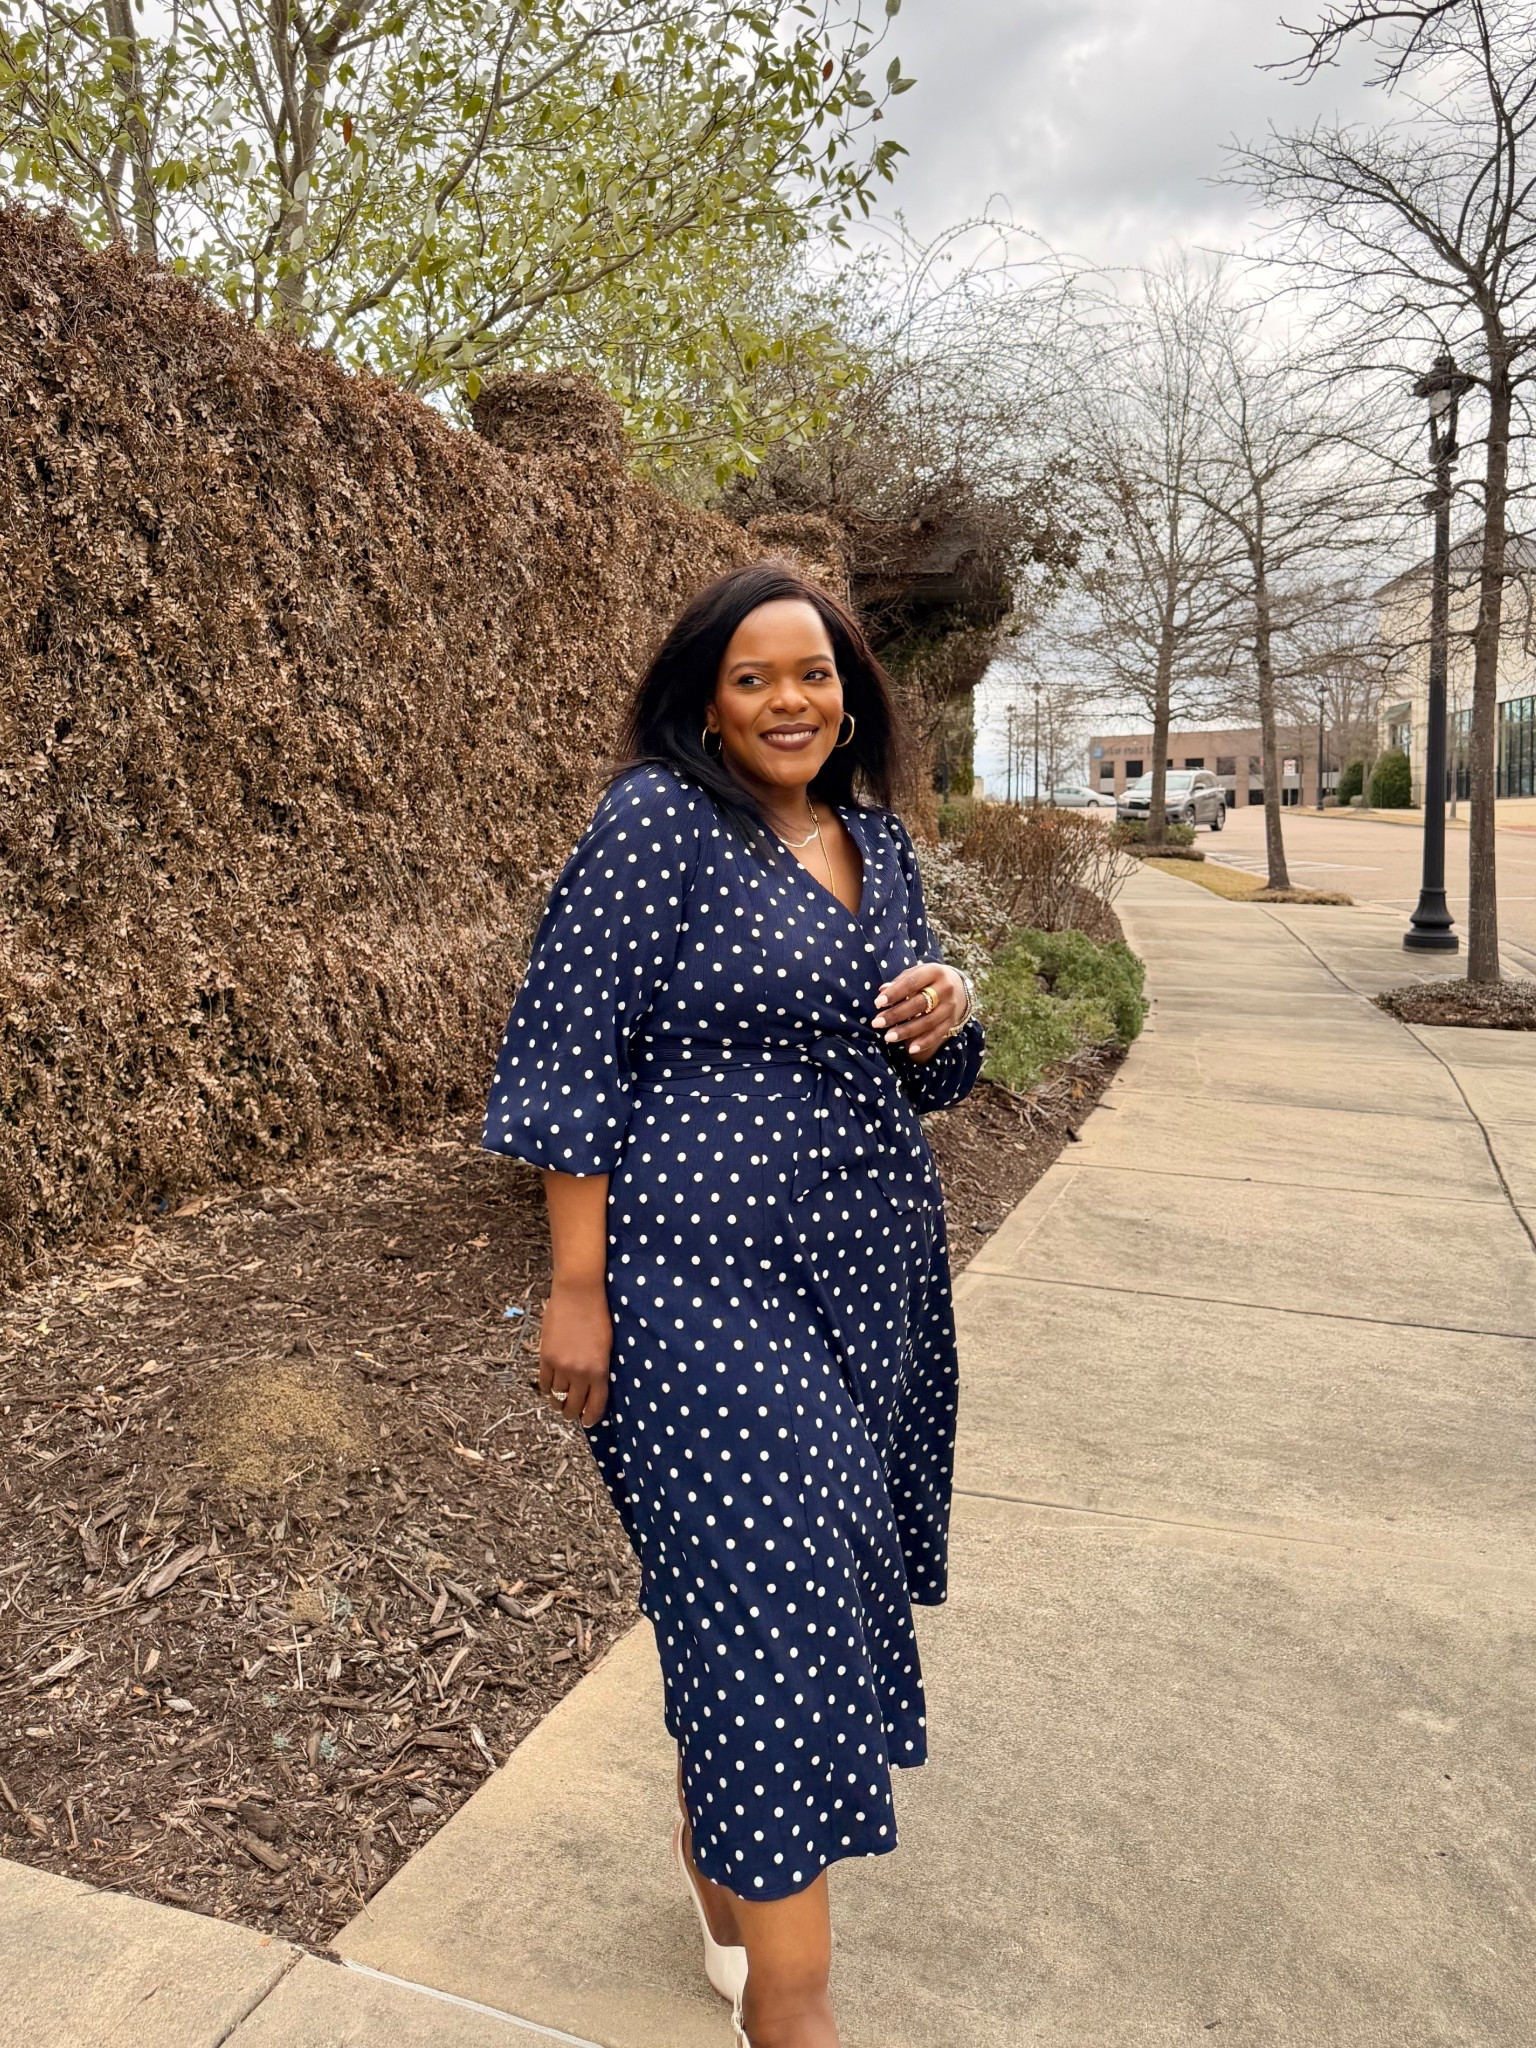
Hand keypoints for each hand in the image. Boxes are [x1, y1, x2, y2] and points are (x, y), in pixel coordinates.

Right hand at [537, 1278, 611, 1426]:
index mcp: (600, 1371)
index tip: (587, 1422)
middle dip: (572, 1413)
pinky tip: (550, 1387)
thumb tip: (592, 1387)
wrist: (579, 1293)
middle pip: (573, 1405)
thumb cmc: (598, 1315)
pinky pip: (543, 1382)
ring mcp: (561, 1366)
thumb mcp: (606, 1346)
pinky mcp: (546, 1357)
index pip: (595, 1405)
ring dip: (558, 1400)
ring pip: (556, 1396)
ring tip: (559, 1401)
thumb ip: (598, 1368)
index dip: (590, 1418)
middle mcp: (580, 1373)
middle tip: (571, 1413)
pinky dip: (546, 1388)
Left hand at [872, 962, 969, 1062]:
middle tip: (877, 1022)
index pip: (912, 982)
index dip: (894, 993)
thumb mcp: (915, 974)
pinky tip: (910, 1049)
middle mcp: (945, 988)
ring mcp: (950, 1006)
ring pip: (928, 1022)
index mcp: (934, 972)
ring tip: (888, 1037)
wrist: (957, 986)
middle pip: (919, 1004)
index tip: (878, 1003)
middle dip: (896, 1014)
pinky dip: (924, 1042)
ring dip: (906, 1031)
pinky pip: (938, 1034)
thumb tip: (882, 991)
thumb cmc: (927, 980)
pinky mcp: (951, 1021)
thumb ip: (900, 982)